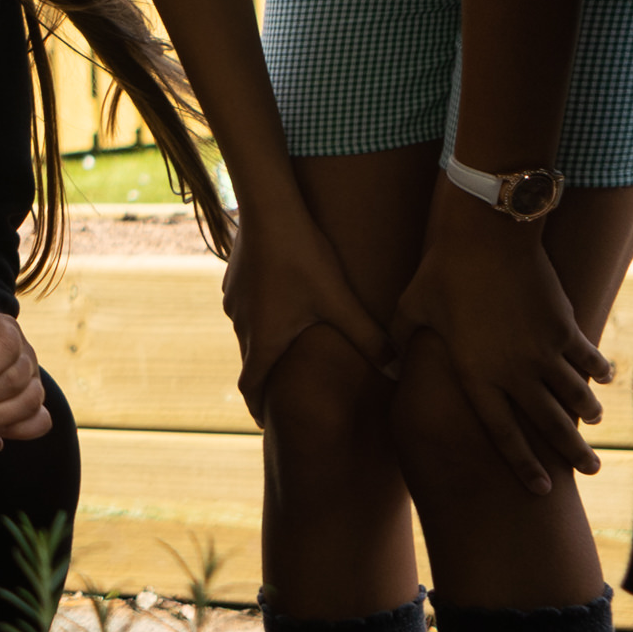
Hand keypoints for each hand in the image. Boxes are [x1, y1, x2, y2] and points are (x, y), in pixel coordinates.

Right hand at [220, 202, 392, 408]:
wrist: (268, 207)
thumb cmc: (303, 257)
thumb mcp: (340, 300)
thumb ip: (369, 338)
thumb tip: (398, 371)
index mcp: (264, 339)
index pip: (252, 387)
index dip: (258, 408)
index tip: (266, 424)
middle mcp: (242, 324)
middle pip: (251, 362)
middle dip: (266, 379)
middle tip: (283, 392)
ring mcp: (234, 301)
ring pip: (248, 333)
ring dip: (264, 345)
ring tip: (287, 348)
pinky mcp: (234, 280)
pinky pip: (246, 309)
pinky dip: (261, 317)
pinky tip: (281, 303)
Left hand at [392, 212, 608, 494]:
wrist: (488, 237)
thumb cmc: (442, 273)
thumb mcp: (411, 309)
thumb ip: (399, 343)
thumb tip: (383, 365)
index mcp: (476, 376)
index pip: (502, 434)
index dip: (523, 465)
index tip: (540, 489)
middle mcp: (514, 372)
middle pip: (549, 424)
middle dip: (570, 452)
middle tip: (590, 471)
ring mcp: (543, 351)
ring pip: (574, 394)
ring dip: (586, 412)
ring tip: (593, 423)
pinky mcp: (563, 327)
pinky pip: (586, 357)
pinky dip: (597, 369)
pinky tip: (604, 378)